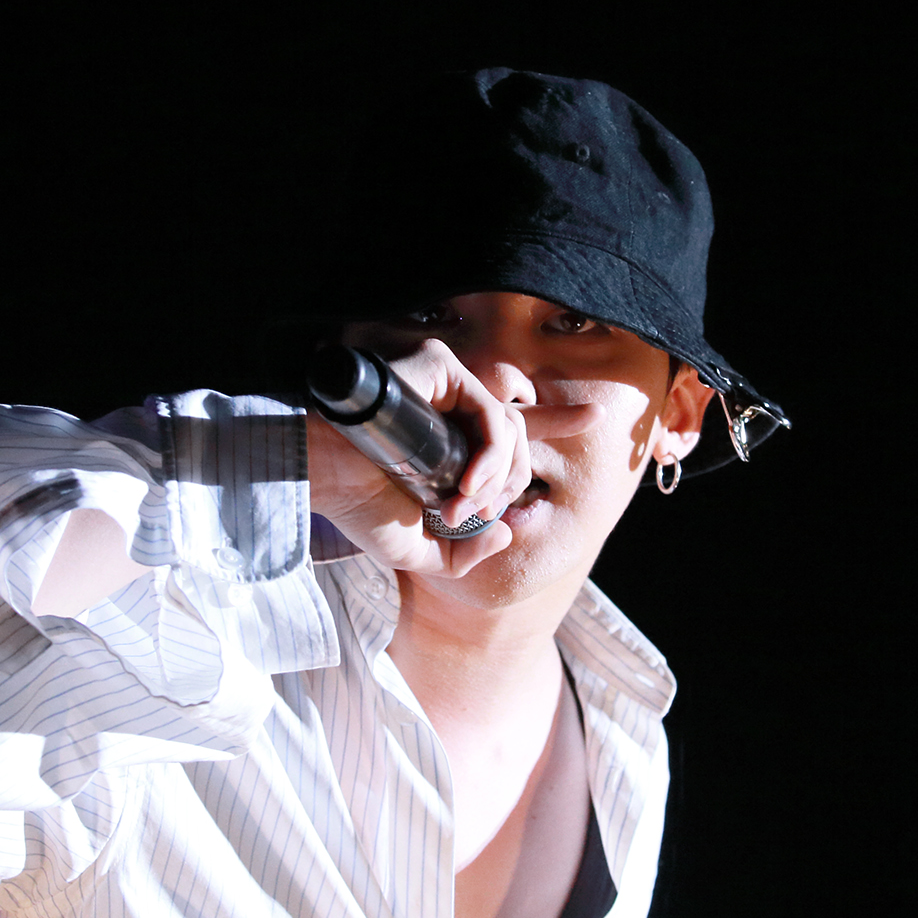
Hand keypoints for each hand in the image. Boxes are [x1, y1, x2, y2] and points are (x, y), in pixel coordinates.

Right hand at [306, 339, 600, 576]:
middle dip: (513, 484)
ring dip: (500, 477)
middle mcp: (452, 407)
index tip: (594, 417)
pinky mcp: (441, 367)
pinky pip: (493, 412)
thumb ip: (465, 550)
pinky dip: (491, 453)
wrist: (323, 481)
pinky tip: (466, 483)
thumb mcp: (422, 549)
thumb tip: (504, 534)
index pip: (516, 426)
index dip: (557, 422)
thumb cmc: (360, 510)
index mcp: (451, 441)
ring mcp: (448, 383)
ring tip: (465, 503)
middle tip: (478, 511)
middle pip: (521, 437)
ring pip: (513, 427)